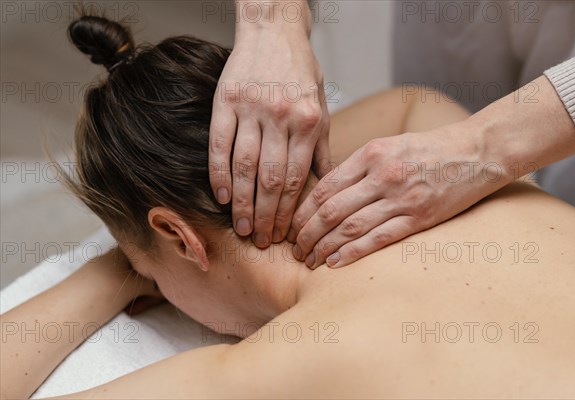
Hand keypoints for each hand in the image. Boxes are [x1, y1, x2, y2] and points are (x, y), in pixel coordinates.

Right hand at [209, 1, 330, 247]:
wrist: (273, 30)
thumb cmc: (299, 70)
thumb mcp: (320, 106)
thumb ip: (320, 146)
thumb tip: (322, 184)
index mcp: (307, 121)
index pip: (296, 178)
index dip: (287, 211)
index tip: (282, 234)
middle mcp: (280, 117)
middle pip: (270, 179)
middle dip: (265, 215)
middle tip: (259, 239)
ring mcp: (251, 108)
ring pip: (244, 166)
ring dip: (241, 202)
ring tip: (240, 226)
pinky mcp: (226, 100)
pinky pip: (219, 144)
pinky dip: (218, 172)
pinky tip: (221, 195)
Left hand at [288, 125, 511, 267]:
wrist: (477, 152)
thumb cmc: (430, 148)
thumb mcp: (389, 144)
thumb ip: (359, 166)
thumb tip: (326, 192)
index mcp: (371, 153)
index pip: (325, 186)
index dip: (302, 210)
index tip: (291, 225)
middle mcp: (382, 175)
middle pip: (331, 210)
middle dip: (306, 233)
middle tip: (294, 249)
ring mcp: (401, 198)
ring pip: (350, 227)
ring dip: (324, 247)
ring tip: (309, 260)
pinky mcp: (419, 218)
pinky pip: (379, 239)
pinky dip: (353, 253)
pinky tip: (335, 263)